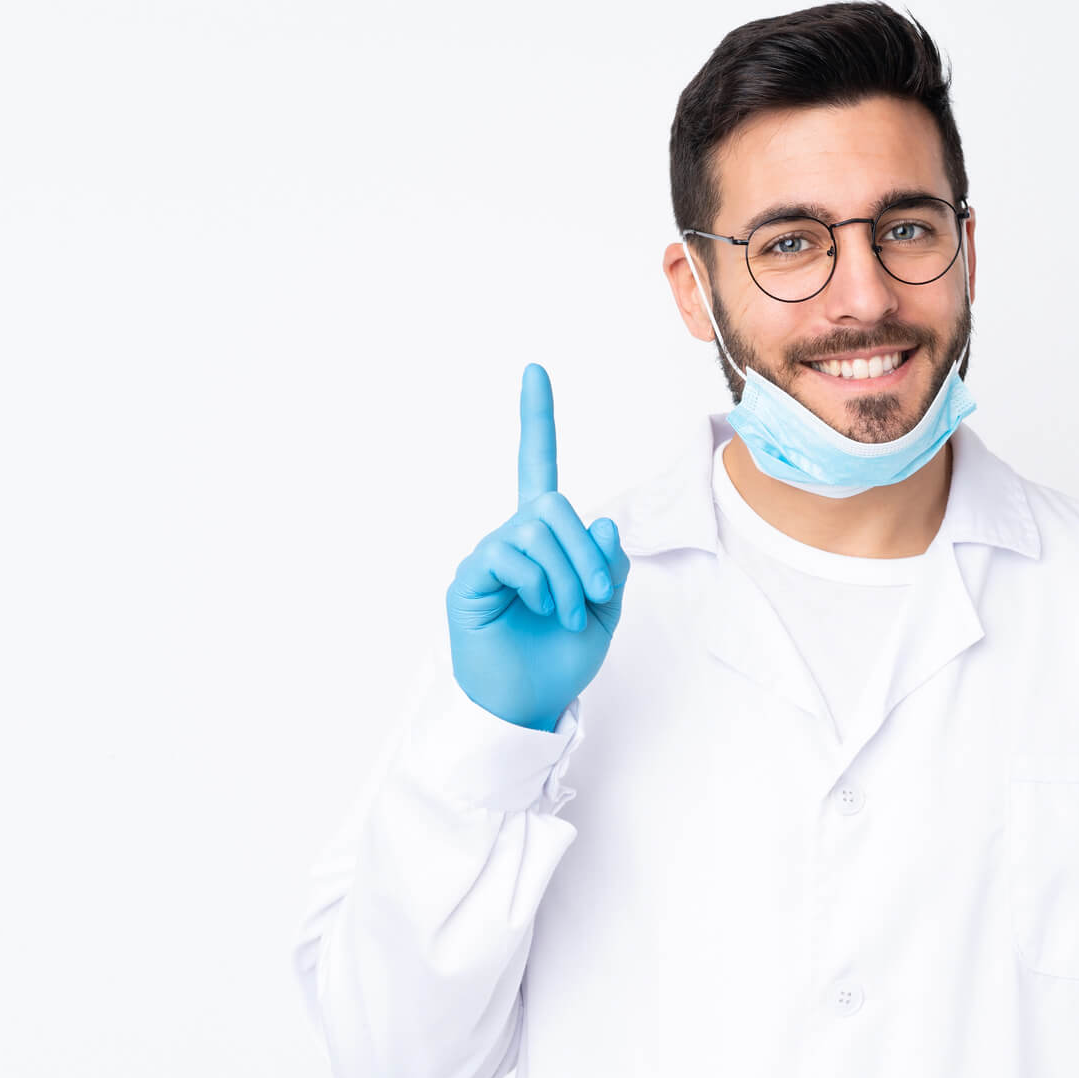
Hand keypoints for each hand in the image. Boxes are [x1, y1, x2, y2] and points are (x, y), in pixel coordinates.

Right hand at [445, 363, 630, 729]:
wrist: (529, 705)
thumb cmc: (560, 659)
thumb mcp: (604, 610)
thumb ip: (609, 564)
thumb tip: (602, 520)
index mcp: (545, 539)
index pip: (538, 467)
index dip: (536, 420)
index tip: (534, 372)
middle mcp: (512, 537)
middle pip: (554, 506)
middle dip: (586, 552)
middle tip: (595, 599)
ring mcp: (487, 556)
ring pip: (537, 531)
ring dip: (567, 577)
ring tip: (567, 615)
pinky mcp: (469, 579)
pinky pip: (510, 556)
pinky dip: (539, 584)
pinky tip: (538, 611)